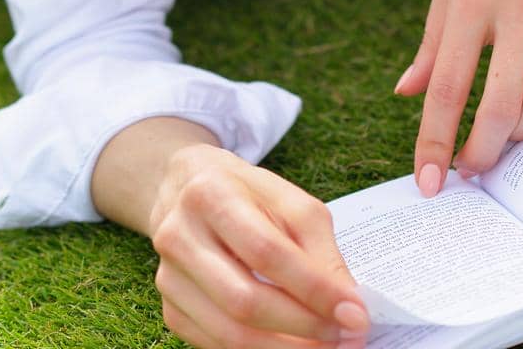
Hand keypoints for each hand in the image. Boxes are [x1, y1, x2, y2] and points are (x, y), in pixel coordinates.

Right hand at [148, 142, 371, 347]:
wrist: (186, 189)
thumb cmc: (247, 194)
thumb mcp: (288, 200)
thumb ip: (319, 249)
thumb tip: (349, 307)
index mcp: (210, 193)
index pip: (265, 251)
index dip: (313, 288)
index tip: (354, 313)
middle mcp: (178, 235)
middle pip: (244, 300)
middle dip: (303, 327)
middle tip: (344, 337)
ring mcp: (168, 277)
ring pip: (230, 333)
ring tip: (323, 346)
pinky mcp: (170, 308)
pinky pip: (217, 346)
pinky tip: (290, 345)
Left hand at [393, 0, 522, 188]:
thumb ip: (434, 39)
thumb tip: (408, 93)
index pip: (448, 88)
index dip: (435, 143)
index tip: (428, 183)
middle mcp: (517, 7)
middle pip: (499, 107)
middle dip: (482, 153)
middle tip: (471, 169)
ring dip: (521, 133)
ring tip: (502, 138)